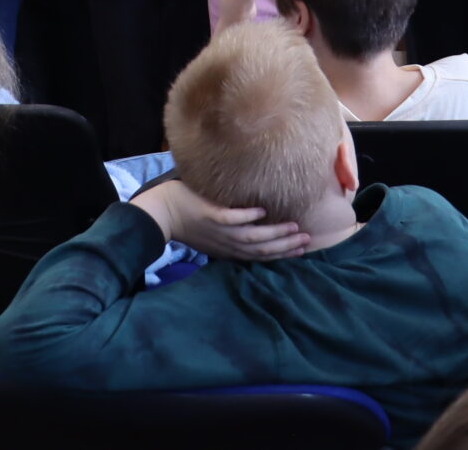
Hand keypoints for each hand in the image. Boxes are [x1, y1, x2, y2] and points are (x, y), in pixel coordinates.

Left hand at [132, 179, 308, 260]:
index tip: (303, 248)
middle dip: (286, 246)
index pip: (261, 255)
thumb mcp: (212, 237)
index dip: (283, 253)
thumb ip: (232, 233)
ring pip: (252, 236)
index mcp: (229, 250)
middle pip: (262, 249)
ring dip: (274, 233)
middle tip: (307, 240)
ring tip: (294, 227)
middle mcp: (227, 244)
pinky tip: (262, 211)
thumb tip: (255, 225)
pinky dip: (247, 216)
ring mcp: (219, 230)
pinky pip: (231, 217)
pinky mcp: (210, 215)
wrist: (160, 214)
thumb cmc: (187, 222)